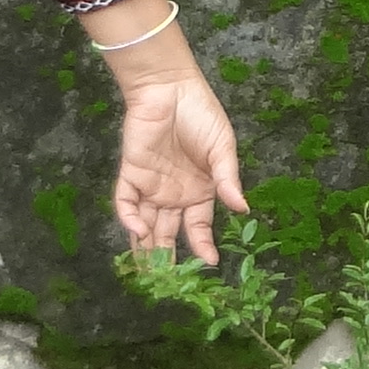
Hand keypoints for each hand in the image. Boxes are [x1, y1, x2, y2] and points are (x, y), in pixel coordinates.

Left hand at [110, 58, 246, 263]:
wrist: (170, 87)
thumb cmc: (201, 114)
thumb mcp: (223, 148)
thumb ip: (228, 178)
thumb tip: (242, 208)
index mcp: (199, 191)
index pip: (198, 227)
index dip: (203, 245)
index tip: (210, 262)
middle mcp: (174, 194)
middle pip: (168, 233)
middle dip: (167, 257)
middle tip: (168, 281)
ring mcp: (151, 186)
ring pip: (144, 225)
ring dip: (144, 247)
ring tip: (146, 271)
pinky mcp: (131, 173)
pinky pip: (125, 201)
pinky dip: (129, 217)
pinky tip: (139, 230)